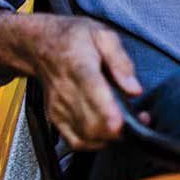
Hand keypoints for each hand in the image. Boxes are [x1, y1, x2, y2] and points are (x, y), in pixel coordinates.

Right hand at [29, 15, 142, 149]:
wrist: (40, 44)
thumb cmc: (73, 37)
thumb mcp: (103, 35)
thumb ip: (120, 60)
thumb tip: (134, 89)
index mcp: (78, 64)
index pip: (91, 91)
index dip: (107, 111)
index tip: (121, 122)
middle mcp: (65, 90)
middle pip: (91, 122)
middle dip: (119, 129)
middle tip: (139, 120)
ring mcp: (59, 107)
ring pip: (86, 137)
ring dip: (111, 138)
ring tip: (128, 125)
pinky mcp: (56, 118)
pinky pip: (77, 142)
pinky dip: (96, 144)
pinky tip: (108, 133)